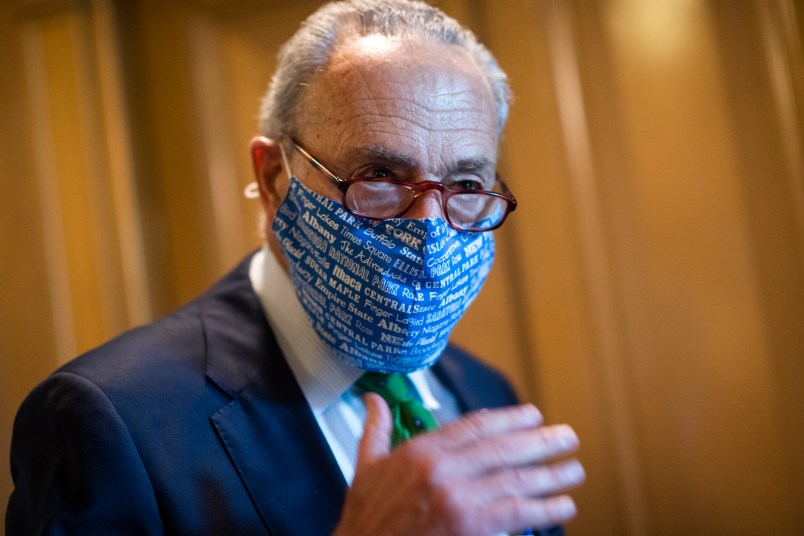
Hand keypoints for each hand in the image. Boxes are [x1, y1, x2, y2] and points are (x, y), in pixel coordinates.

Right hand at [333, 394, 583, 535]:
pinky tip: (563, 505)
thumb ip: (375, 430)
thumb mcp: (365, 467)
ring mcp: (457, 499)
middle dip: (540, 441)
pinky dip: (543, 508)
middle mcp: (442, 469)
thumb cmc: (365, 518)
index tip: (532, 415)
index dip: (509, 419)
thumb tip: (372, 400)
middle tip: (566, 436)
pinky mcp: (469, 528)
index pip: (474, 426)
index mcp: (421, 451)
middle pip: (502, 449)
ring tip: (573, 470)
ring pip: (514, 479)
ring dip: (550, 474)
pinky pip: (515, 514)